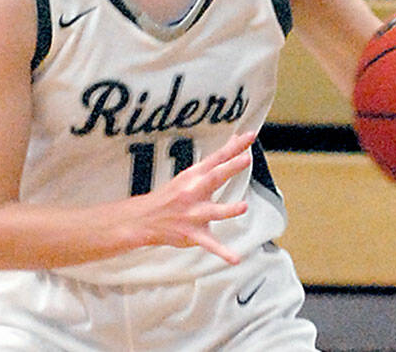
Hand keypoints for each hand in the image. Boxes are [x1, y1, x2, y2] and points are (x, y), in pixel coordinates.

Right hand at [138, 131, 257, 264]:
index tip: (250, 136)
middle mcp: (193, 192)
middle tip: (246, 158)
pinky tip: (236, 259)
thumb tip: (234, 143)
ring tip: (243, 206)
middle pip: (215, 178)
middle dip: (230, 168)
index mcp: (194, 177)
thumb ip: (214, 164)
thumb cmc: (173, 195)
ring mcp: (192, 214)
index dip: (234, 146)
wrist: (145, 219)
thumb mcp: (190, 176)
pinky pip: (209, 244)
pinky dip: (222, 252)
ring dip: (228, 209)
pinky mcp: (192, 234)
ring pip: (213, 211)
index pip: (217, 158)